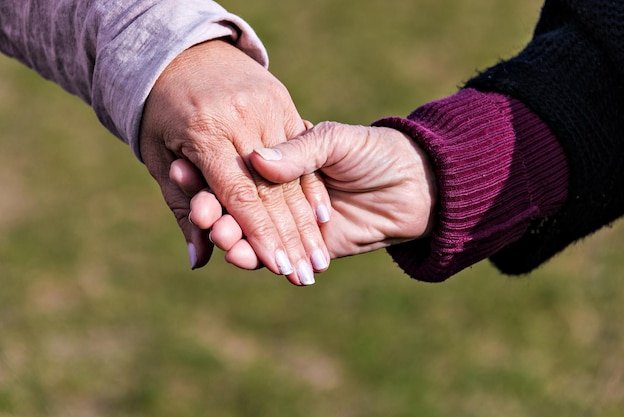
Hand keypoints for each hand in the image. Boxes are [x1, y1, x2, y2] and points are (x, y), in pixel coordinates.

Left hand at [139, 39, 328, 285]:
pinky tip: (324, 219)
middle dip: (290, 240)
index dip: (260, 235)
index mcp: (205, 133)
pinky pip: (304, 151)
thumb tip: (198, 262)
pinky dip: (312, 187)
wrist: (182, 49)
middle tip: (304, 277)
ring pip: (292, 175)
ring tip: (319, 260)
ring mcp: (266, 108)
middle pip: (272, 192)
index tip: (278, 268)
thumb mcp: (161, 156)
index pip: (239, 197)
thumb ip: (183, 209)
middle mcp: (241, 120)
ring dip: (308, 222)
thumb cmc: (162, 110)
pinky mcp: (282, 101)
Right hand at [182, 121, 436, 268]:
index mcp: (280, 162)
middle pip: (235, 203)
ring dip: (229, 235)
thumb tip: (256, 160)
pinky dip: (254, 257)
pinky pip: (274, 255)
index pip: (235, 168)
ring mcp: (290, 222)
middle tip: (200, 212)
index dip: (209, 172)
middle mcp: (279, 192)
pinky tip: (238, 256)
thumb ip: (300, 152)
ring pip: (249, 232)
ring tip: (216, 234)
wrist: (417, 187)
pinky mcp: (304, 249)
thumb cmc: (377, 154)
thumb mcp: (337, 142)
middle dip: (214, 208)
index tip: (184, 170)